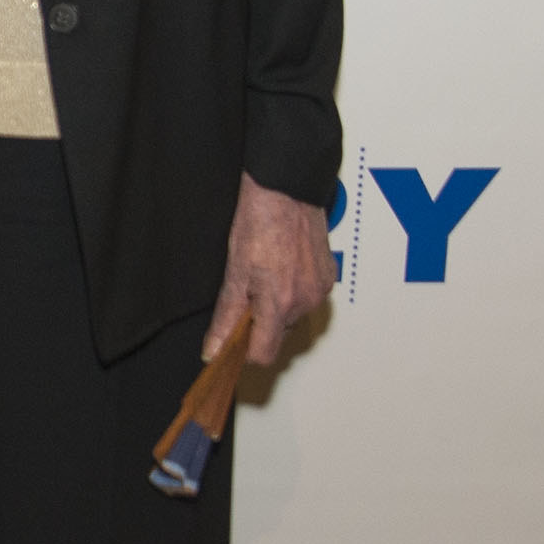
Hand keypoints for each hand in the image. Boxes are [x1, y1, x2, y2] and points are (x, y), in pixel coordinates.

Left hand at [204, 169, 336, 366]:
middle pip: (278, 334)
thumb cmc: (259, 221)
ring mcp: (320, 289)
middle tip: (245, 293)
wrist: (286, 189)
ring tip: (264, 275)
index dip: (244, 350)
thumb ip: (226, 316)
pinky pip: (307, 297)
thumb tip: (214, 349)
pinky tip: (282, 267)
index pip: (264, 354)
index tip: (232, 339)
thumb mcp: (234, 271)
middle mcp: (306, 300)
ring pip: (293, 316)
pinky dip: (293, 290)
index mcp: (281, 302)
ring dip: (277, 305)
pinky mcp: (328, 276)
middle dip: (260, 323)